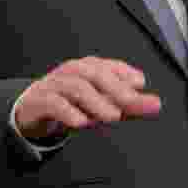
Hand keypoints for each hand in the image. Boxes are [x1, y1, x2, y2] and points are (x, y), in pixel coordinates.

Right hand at [13, 56, 161, 138]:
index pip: (107, 65)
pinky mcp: (39, 101)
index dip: (124, 72)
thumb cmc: (71, 103)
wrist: (31, 110)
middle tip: (131, 102)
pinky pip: (53, 102)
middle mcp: (71, 73)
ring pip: (75, 86)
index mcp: (87, 70)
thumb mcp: (102, 104)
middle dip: (114, 86)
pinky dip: (68, 111)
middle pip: (93, 73)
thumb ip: (129, 105)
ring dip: (96, 100)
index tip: (140, 82)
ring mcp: (54, 86)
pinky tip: (81, 122)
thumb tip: (156, 104)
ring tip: (113, 115)